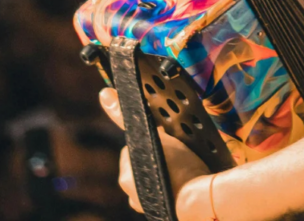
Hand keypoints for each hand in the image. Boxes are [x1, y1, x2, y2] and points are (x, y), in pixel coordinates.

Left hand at [99, 87, 210, 214]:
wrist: (200, 196)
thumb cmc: (175, 165)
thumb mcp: (150, 132)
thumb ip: (125, 115)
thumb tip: (103, 94)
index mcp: (126, 176)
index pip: (132, 148)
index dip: (148, 137)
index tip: (163, 134)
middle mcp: (134, 195)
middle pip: (144, 163)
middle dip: (156, 154)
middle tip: (175, 145)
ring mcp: (151, 205)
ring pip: (158, 176)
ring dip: (167, 168)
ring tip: (184, 159)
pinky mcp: (168, 208)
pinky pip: (170, 189)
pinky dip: (176, 182)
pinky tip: (187, 174)